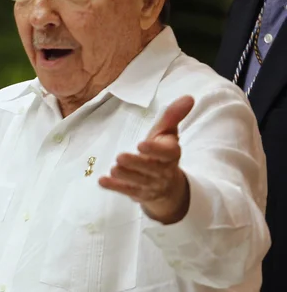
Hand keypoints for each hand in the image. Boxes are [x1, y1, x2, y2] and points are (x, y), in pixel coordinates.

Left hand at [99, 96, 194, 224]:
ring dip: (126, 176)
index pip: (167, 153)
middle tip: (120, 157)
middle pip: (150, 169)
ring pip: (139, 182)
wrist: (169, 187)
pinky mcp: (139, 193)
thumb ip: (173, 116)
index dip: (155, 150)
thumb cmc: (163, 153)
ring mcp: (151, 185)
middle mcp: (163, 171)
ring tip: (113, 168)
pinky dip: (115, 187)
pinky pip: (127, 191)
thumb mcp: (168, 134)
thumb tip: (188, 97)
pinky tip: (103, 181)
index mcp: (171, 154)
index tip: (141, 144)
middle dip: (136, 164)